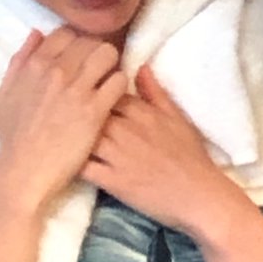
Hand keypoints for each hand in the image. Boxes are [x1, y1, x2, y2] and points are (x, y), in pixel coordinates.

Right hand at [0, 27, 126, 213]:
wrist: (25, 171)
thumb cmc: (14, 135)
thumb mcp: (5, 93)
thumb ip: (20, 60)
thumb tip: (37, 33)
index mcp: (35, 65)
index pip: (66, 33)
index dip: (75, 43)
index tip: (79, 58)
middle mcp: (57, 71)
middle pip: (90, 41)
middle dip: (95, 53)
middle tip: (96, 69)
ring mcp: (77, 89)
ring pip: (108, 54)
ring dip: (110, 65)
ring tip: (107, 79)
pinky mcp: (95, 110)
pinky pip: (119, 80)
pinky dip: (119, 85)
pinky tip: (113, 97)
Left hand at [83, 66, 245, 236]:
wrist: (199, 194)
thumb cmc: (191, 156)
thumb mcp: (176, 117)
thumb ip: (155, 93)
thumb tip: (139, 67)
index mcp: (142, 112)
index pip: (108, 92)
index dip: (95, 94)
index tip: (87, 97)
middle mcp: (127, 130)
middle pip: (90, 112)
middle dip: (78, 112)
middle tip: (67, 116)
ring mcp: (118, 156)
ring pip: (83, 137)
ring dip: (71, 136)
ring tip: (63, 138)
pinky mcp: (113, 181)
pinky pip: (84, 168)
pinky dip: (72, 163)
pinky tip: (67, 161)